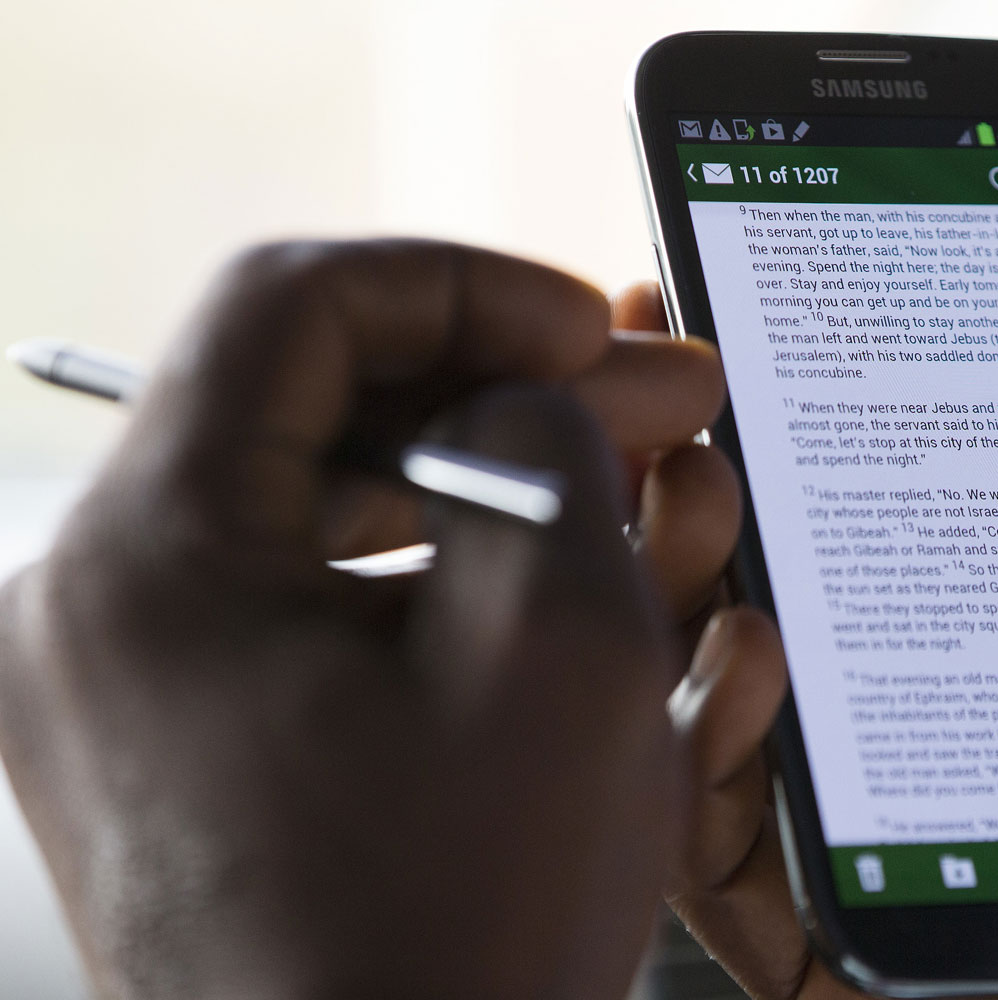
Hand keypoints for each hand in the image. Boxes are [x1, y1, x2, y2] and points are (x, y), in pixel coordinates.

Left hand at [0, 240, 732, 998]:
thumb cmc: (467, 938)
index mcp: (152, 560)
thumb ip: (556, 454)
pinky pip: (296, 598)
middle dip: (493, 387)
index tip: (591, 328)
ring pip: (309, 499)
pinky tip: (531, 596)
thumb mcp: (566, 653)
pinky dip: (418, 570)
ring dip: (469, 479)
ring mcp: (115, 687)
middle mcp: (91, 609)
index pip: (296, 303)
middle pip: (304, 400)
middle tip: (645, 410)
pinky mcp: (168, 747)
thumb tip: (544, 388)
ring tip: (617, 501)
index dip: (467, 283)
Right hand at [667, 205, 997, 997]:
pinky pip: (716, 863)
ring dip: (676, 588)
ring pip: (701, 714)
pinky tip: (755, 655)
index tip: (749, 298)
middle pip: (758, 601)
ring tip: (705, 485)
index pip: (870, 519)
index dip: (795, 410)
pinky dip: (700, 753)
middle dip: (701, 474)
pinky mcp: (831, 964)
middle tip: (689, 376)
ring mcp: (867, 851)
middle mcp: (918, 744)